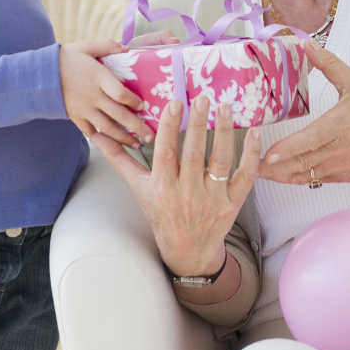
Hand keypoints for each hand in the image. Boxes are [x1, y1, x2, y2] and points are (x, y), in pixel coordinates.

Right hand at [58, 31, 176, 147]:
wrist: (40, 74)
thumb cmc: (66, 58)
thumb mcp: (87, 46)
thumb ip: (108, 45)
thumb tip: (127, 48)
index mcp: (99, 78)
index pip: (120, 93)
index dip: (133, 101)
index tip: (143, 106)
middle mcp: (93, 96)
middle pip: (118, 115)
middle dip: (136, 127)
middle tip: (150, 136)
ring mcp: (84, 109)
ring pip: (107, 128)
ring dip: (123, 138)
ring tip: (137, 145)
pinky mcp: (76, 118)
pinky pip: (91, 132)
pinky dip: (103, 140)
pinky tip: (114, 146)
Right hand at [92, 93, 260, 277]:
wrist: (188, 251)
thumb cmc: (162, 214)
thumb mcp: (138, 189)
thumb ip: (120, 160)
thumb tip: (96, 135)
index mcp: (162, 187)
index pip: (166, 152)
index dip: (170, 127)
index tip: (176, 102)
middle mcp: (186, 193)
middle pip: (194, 154)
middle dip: (198, 124)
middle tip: (203, 97)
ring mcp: (211, 199)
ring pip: (220, 161)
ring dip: (224, 132)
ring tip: (225, 107)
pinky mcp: (232, 203)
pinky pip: (245, 176)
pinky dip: (251, 154)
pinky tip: (253, 131)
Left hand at [258, 39, 349, 184]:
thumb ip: (327, 63)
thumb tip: (307, 44)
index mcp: (339, 125)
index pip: (310, 141)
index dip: (288, 150)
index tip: (268, 156)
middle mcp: (339, 149)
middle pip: (302, 164)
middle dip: (274, 169)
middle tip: (250, 167)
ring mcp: (342, 166)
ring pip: (307, 176)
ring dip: (283, 176)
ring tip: (260, 173)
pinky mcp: (345, 175)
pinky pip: (317, 180)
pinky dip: (299, 178)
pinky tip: (284, 175)